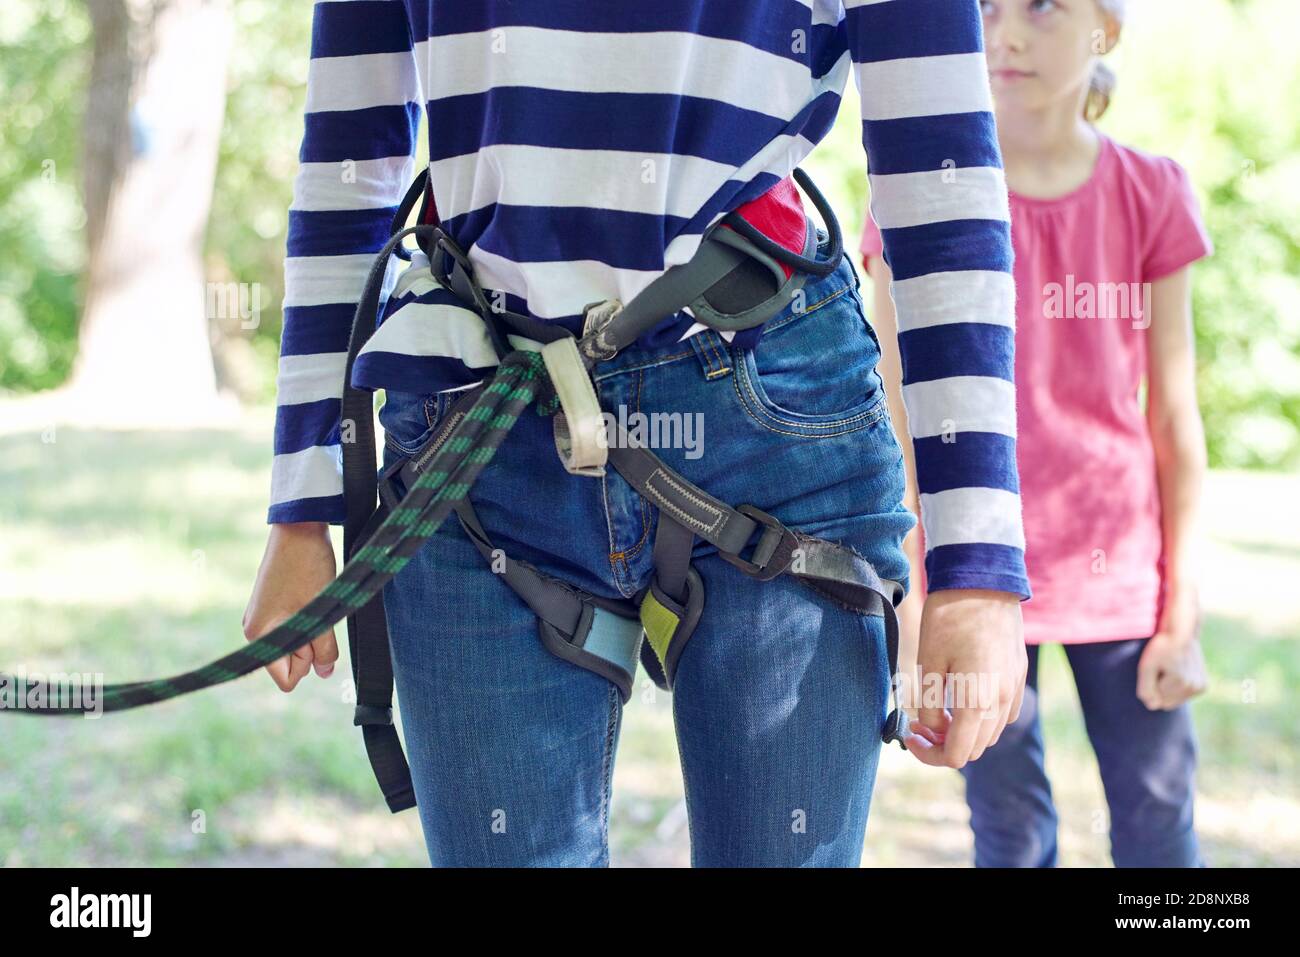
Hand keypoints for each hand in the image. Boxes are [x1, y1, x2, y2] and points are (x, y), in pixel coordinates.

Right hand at [242, 522, 339, 691]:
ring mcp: (263, 615)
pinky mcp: (272, 604)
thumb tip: (325, 674)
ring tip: (314, 600)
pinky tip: (312, 595)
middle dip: (311, 645)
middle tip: (316, 611)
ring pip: (296, 641)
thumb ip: (324, 649)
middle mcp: (255, 629)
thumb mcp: (321, 612)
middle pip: (291, 660)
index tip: (313, 631)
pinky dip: (308, 618)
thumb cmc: (308, 568)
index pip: (287, 678)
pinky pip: (294, 626)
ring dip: (312, 629)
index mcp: (260, 635)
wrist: (299, 526)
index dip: (308, 662)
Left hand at [904, 589, 1026, 768]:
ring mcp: (1015, 688)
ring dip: (965, 732)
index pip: (956, 755)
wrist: (982, 580)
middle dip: (944, 744)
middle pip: (975, 748)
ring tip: (940, 712)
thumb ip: (931, 705)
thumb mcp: (928, 663)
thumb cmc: (949, 618)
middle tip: (920, 724)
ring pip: (990, 733)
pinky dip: (983, 717)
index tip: (912, 736)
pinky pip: (1003, 712)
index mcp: (978, 702)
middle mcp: (1002, 701)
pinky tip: (963, 698)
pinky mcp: (1019, 674)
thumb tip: (933, 729)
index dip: (929, 754)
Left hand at [1137, 588, 1205, 709]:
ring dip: (1169, 687)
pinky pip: (1183, 695)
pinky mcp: (1203, 686)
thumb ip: (1146, 688)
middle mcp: (1195, 688)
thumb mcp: (1146, 665)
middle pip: (1167, 703)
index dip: (1151, 687)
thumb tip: (1152, 706)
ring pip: (1175, 700)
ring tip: (1170, 668)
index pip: (1157, 702)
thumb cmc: (1162, 647)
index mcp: (1182, 684)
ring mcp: (1201, 687)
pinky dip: (1177, 686)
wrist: (1182, 632)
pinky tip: (1178, 671)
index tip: (1155, 670)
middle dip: (1160, 689)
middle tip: (1161, 669)